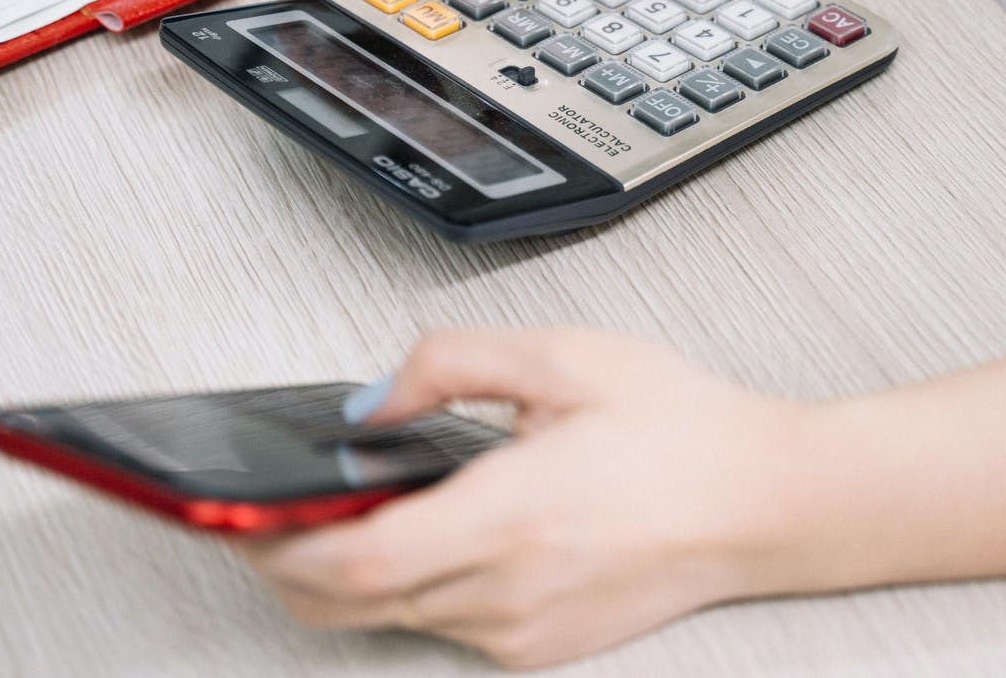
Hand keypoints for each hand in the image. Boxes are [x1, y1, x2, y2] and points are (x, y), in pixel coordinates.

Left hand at [231, 328, 808, 669]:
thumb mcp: (563, 357)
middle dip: (287, 563)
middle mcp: (509, 591)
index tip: (237, 514)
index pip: (355, 562)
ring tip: (331, 514)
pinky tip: (419, 533)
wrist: (767, 503)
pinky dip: (405, 588)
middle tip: (256, 514)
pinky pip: (439, 626)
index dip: (278, 545)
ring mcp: (523, 632)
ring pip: (389, 618)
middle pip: (349, 605)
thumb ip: (449, 362)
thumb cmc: (681, 428)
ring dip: (344, 575)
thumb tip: (371, 401)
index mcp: (512, 515)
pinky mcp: (538, 648)